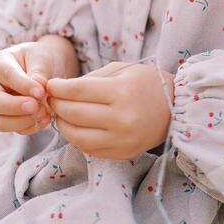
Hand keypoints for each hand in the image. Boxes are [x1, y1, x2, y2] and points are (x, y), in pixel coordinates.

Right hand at [0, 36, 77, 134]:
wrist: (50, 67)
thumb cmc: (43, 58)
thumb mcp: (43, 58)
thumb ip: (38, 74)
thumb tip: (36, 93)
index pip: (5, 75)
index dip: (22, 86)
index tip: (40, 92)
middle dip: (14, 107)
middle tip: (36, 107)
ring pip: (0, 121)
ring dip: (23, 121)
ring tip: (44, 113)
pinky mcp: (9, 119)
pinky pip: (15, 129)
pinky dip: (30, 127)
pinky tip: (46, 118)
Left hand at [46, 61, 175, 159]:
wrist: (174, 108)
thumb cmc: (146, 83)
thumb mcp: (121, 70)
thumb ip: (91, 79)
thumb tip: (61, 89)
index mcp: (121, 92)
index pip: (77, 91)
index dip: (58, 88)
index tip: (49, 85)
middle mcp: (121, 118)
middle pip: (74, 114)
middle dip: (57, 105)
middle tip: (51, 98)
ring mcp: (122, 140)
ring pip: (77, 137)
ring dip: (63, 125)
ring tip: (60, 114)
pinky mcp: (122, 154)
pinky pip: (89, 149)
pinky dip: (77, 138)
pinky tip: (75, 127)